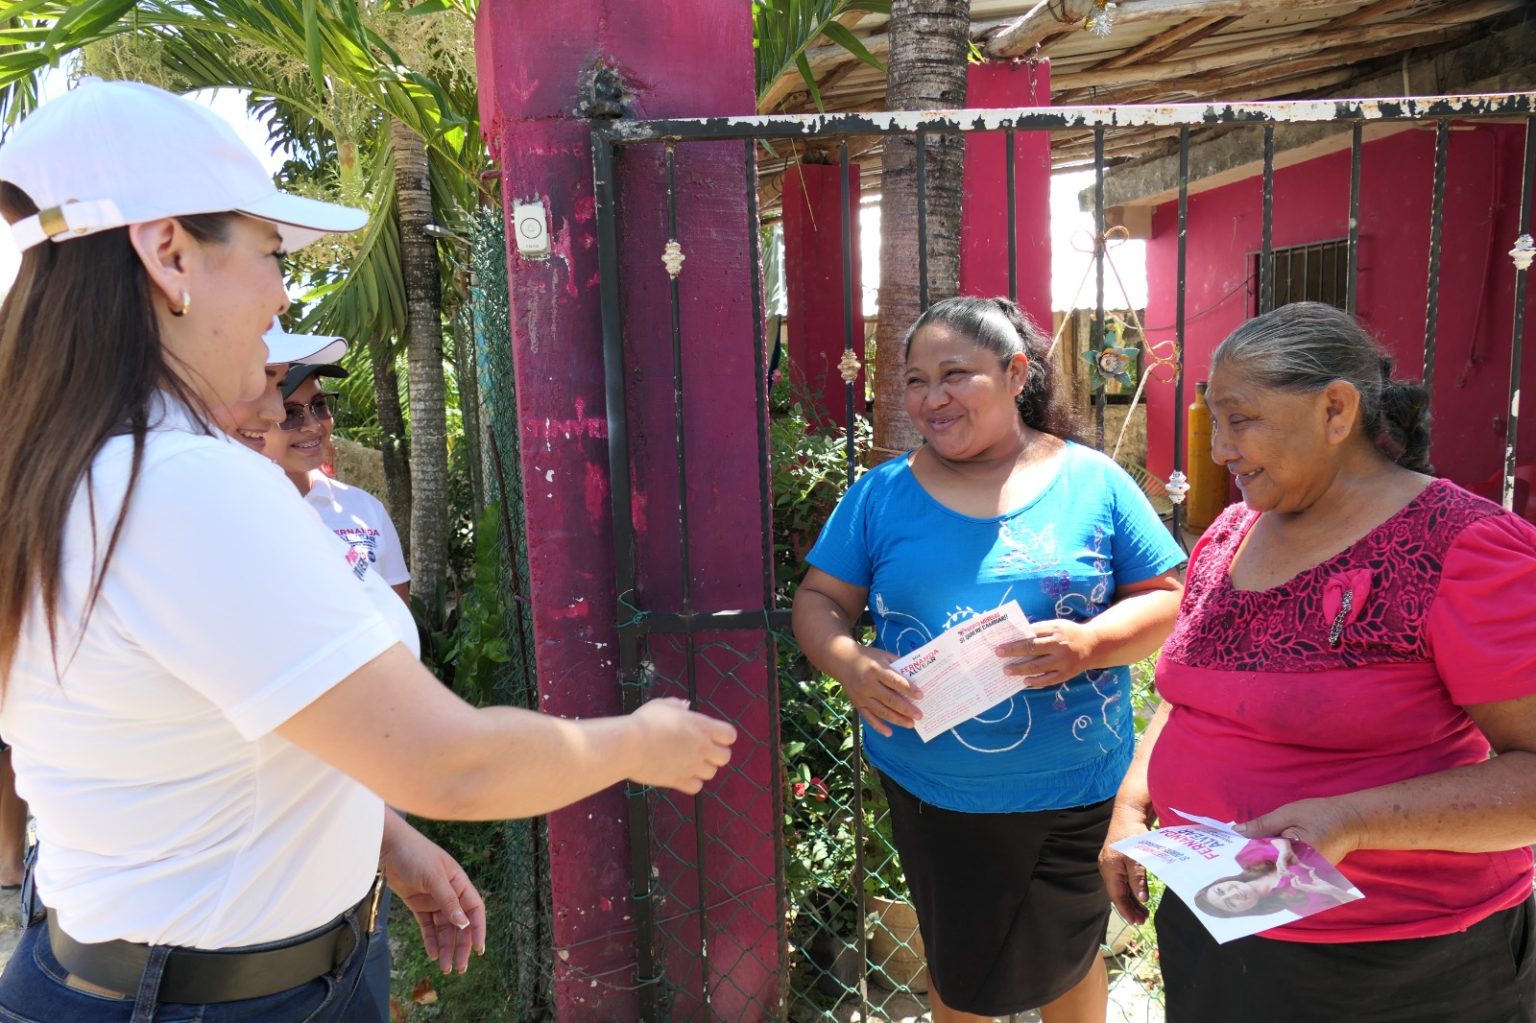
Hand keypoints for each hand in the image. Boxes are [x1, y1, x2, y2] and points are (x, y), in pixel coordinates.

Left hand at [380, 821, 487, 974]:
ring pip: (443, 929)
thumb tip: (463, 923)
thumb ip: (448, 900)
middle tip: (460, 967)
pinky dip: (430, 940)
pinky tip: (432, 954)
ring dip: (445, 947)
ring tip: (444, 967)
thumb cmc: (415, 854)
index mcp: (459, 883)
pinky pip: (427, 926)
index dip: (478, 929)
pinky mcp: (417, 904)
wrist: (387, 847)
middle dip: (461, 946)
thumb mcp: (434, 877)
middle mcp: (449, 893)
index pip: (474, 909)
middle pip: (459, 924)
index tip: (479, 950)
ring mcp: (433, 900)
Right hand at [628, 698, 736, 793]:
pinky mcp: (679, 781)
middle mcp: (702, 748)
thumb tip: (686, 706)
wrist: (630, 745)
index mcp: (702, 727)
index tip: (713, 735)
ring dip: (704, 768)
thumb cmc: (645, 721)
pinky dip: (692, 782)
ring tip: (690, 762)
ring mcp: (692, 766)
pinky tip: (682, 774)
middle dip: (717, 754)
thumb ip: (678, 705)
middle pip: (725, 757)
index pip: (729, 735)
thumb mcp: (662, 705)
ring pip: (712, 773)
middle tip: (703, 750)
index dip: (724, 736)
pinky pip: (696, 787)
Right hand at [837, 647, 921, 738]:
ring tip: (911, 724)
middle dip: (906, 709)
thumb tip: (917, 673)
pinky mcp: (858, 704)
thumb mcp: (883, 655)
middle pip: (890, 699)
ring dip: (897, 719)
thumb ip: (898, 663)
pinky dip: (879, 726)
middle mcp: (868, 684)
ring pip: (881, 711)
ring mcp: (862, 696)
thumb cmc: (868, 657)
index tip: (921, 696)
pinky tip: (889, 733)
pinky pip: (869, 718)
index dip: (908, 689)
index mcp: (876, 670)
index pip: (894, 681)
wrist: (842, 661)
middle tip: (919, 715)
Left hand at [995, 619, 1096, 686]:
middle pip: (1032, 648)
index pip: (1031, 634)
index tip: (1000, 643)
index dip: (1014, 639)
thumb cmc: (1068, 634)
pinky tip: (1025, 681)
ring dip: (1020, 669)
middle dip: (1013, 651)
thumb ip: (1039, 630)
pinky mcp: (1068, 673)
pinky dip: (1036, 681)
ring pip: (1038, 666)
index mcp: (1055, 630)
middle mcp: (1060, 645)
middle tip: (998, 654)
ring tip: (1007, 670)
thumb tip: (1015, 637)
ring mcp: (1064, 660)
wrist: (1094, 644)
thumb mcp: (1056, 625)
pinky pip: (1049, 679)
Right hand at [1099, 800, 1153, 924]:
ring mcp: (1111, 864)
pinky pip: (1122, 880)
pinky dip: (1131, 889)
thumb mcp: (1137, 859)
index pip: (1117, 896)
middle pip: (1118, 894)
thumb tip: (1141, 900)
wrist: (1128, 814)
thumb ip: (1137, 880)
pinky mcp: (1116, 860)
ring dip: (1131, 900)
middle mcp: (1107, 868)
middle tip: (1143, 920)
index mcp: (1109, 869)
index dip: (1126, 910)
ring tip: (1143, 911)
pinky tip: (1139, 895)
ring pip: (1120, 888)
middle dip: (1130, 907)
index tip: (1136, 922)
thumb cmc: (1132, 835)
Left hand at [1236, 796, 1367, 865]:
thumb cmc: (1321, 814)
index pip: (1264, 865)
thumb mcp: (1288, 814)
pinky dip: (1273, 863)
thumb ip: (1263, 825)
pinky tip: (1261, 856)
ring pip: (1277, 873)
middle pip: (1269, 872)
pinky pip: (1286, 871)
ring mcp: (1307, 876)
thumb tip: (1237, 832)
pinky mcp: (1308, 874)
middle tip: (1229, 858)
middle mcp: (1303, 873)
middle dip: (1251, 864)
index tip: (1226, 856)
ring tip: (1241, 857)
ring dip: (1261, 864)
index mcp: (1298, 859)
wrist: (1352, 821)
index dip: (1245, 860)